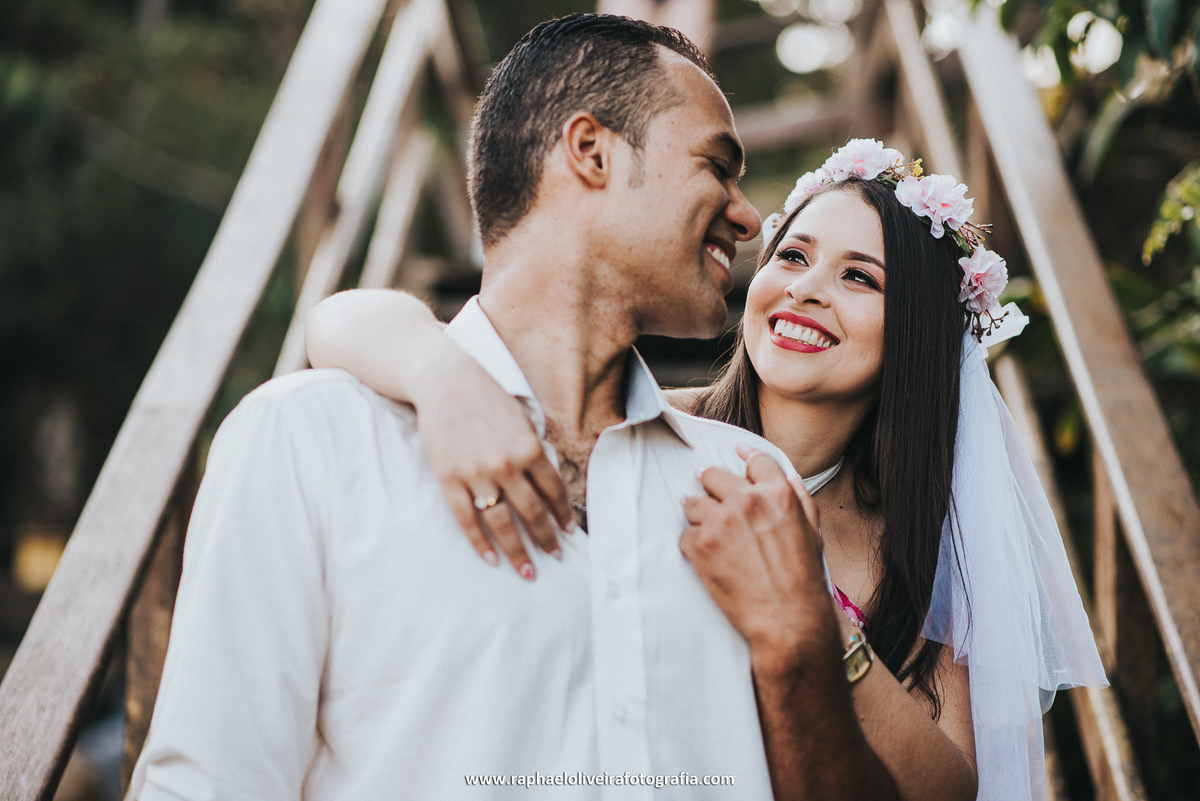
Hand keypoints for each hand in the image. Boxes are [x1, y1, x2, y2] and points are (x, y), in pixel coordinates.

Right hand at [412, 337, 572, 577]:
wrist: (443, 379)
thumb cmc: (487, 395)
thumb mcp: (522, 417)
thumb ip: (534, 449)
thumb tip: (547, 484)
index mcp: (530, 447)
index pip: (554, 491)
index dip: (563, 514)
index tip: (569, 531)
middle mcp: (506, 464)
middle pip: (532, 512)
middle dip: (546, 538)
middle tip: (556, 557)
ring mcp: (476, 474)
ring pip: (501, 522)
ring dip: (518, 550)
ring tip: (529, 571)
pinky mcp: (449, 478)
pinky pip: (466, 519)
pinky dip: (480, 542)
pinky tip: (492, 559)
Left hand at [680, 446, 835, 672]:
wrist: (787, 620)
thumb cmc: (803, 580)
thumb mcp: (812, 532)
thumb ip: (799, 499)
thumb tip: (787, 475)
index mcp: (779, 495)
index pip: (756, 461)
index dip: (745, 457)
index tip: (736, 455)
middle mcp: (748, 501)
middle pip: (713, 475)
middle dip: (712, 486)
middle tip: (714, 503)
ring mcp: (721, 521)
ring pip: (692, 502)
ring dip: (698, 517)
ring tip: (712, 537)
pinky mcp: (700, 545)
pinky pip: (685, 534)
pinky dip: (693, 546)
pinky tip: (709, 561)